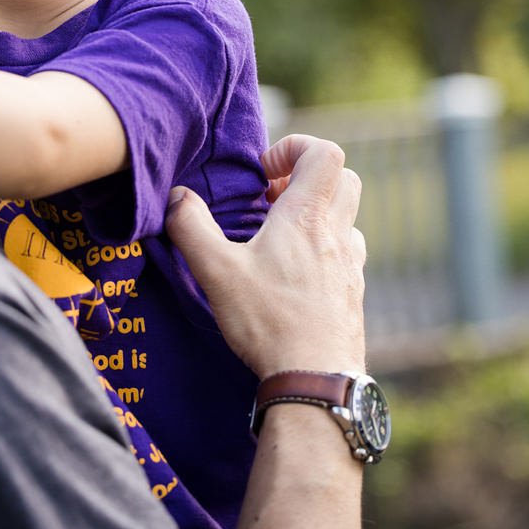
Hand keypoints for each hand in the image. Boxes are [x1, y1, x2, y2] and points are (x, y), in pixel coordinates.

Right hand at [165, 134, 365, 375]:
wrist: (314, 380)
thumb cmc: (268, 322)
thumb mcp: (216, 271)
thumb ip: (191, 226)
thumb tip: (176, 197)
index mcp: (307, 218)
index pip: (326, 153)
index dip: (294, 148)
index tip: (263, 175)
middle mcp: (337, 235)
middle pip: (345, 179)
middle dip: (307, 178)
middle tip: (270, 200)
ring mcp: (351, 266)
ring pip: (346, 218)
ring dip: (316, 215)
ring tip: (278, 239)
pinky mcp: (352, 295)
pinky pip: (345, 254)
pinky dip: (322, 249)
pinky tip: (292, 276)